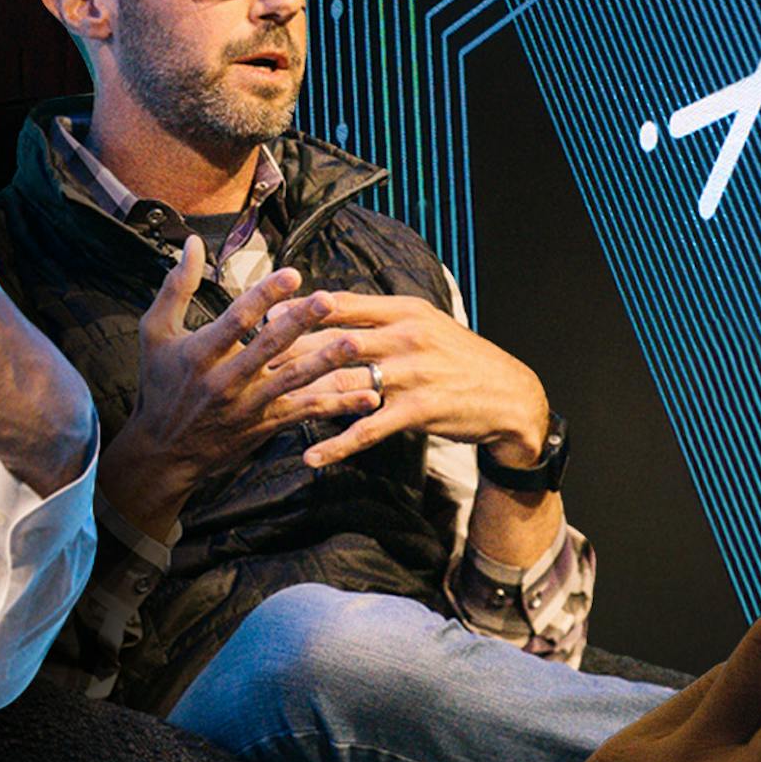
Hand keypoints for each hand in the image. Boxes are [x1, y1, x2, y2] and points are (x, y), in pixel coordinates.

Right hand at [97, 238, 380, 538]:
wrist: (163, 453)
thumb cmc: (159, 384)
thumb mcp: (155, 332)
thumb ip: (176, 286)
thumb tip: (194, 242)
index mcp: (200, 353)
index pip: (236, 319)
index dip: (264, 295)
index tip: (291, 274)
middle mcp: (226, 380)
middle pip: (268, 347)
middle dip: (300, 323)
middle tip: (329, 300)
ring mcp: (249, 405)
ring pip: (293, 381)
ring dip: (326, 361)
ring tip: (355, 343)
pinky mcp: (266, 425)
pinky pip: (307, 412)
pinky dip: (339, 405)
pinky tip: (370, 394)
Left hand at [284, 292, 548, 469]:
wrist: (509, 395)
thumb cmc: (460, 360)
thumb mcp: (425, 326)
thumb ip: (382, 320)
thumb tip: (332, 312)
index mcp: (403, 310)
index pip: (341, 303)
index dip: (300, 310)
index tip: (264, 318)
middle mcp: (405, 336)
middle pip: (334, 341)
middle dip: (290, 353)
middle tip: (251, 366)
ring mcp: (412, 373)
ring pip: (345, 382)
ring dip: (304, 397)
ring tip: (266, 410)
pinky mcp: (418, 410)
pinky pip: (368, 429)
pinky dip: (338, 445)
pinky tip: (312, 458)